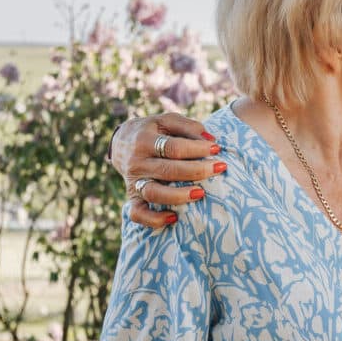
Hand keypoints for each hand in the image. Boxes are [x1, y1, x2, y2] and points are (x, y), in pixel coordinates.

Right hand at [110, 113, 223, 228]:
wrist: (121, 143)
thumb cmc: (153, 132)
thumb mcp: (166, 121)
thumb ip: (188, 126)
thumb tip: (211, 139)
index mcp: (144, 140)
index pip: (173, 147)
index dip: (196, 148)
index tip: (216, 149)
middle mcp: (136, 162)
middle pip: (167, 170)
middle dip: (197, 170)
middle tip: (220, 168)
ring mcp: (133, 182)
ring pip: (154, 193)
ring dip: (179, 196)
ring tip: (201, 193)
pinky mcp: (132, 198)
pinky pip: (138, 214)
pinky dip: (154, 220)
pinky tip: (174, 218)